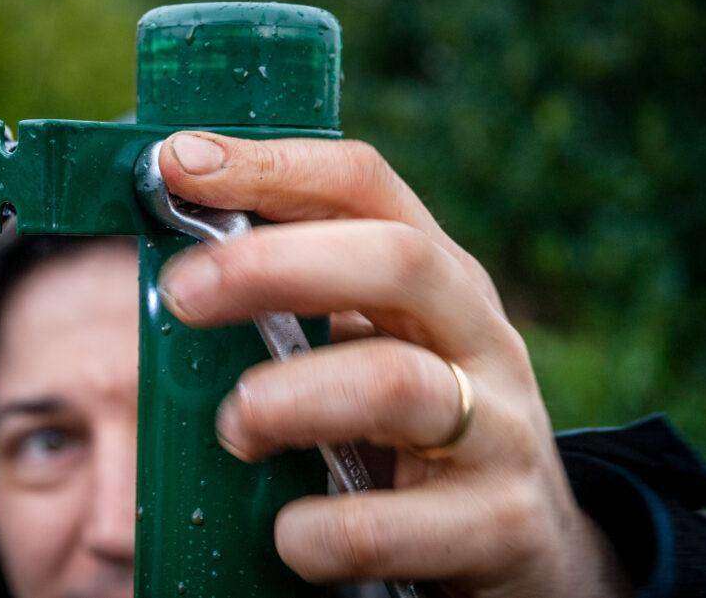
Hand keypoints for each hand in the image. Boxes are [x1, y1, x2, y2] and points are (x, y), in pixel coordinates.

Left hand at [156, 132, 631, 597]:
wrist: (528, 543)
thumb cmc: (416, 430)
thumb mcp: (377, 346)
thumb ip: (305, 307)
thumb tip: (179, 270)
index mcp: (439, 277)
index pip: (364, 187)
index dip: (271, 166)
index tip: (177, 163)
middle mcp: (478, 335)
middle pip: (396, 260)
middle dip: (274, 265)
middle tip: (183, 293)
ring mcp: (499, 428)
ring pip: (396, 385)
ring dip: (292, 399)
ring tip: (234, 427)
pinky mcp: (501, 525)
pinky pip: (396, 525)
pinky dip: (325, 529)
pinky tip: (289, 536)